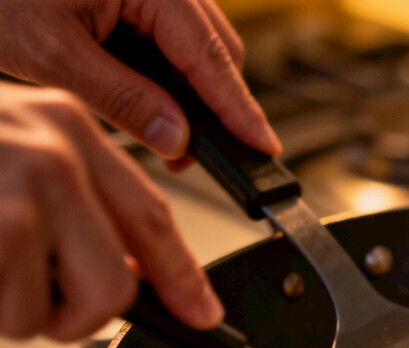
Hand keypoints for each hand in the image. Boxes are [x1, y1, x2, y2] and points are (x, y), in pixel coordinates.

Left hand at [0, 0, 279, 158]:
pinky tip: (145, 100)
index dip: (239, 110)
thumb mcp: (51, 51)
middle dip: (214, 106)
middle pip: (213, 50)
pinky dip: (163, 72)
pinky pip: (165, 34)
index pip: (210, 58)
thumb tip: (175, 137)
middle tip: (195, 156)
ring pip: (192, 45)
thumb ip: (123, 98)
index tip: (263, 147)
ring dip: (187, 92)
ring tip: (163, 136)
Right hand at [0, 83, 222, 340]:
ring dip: (15, 311)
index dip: (182, 277)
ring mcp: (15, 197)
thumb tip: (129, 272)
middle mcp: (52, 157)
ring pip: (53, 313)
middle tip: (32, 296)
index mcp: (67, 127)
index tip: (205, 316)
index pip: (151, 218)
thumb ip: (74, 202)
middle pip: (115, 287)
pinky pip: (10, 315)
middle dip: (76, 313)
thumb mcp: (13, 151)